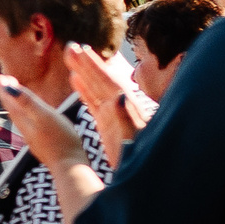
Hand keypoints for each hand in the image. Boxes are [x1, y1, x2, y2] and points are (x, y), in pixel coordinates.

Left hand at [0, 76, 84, 169]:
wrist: (69, 167)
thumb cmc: (60, 140)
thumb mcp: (44, 116)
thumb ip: (27, 101)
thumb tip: (7, 87)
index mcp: (25, 121)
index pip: (10, 102)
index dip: (4, 89)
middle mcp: (26, 130)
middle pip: (13, 110)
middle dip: (7, 96)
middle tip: (3, 82)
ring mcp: (34, 139)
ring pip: (20, 119)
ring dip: (16, 106)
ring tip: (14, 98)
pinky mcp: (43, 145)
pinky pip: (30, 126)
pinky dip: (27, 117)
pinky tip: (33, 118)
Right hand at [63, 44, 153, 170]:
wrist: (153, 176)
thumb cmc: (145, 161)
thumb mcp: (135, 142)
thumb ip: (127, 119)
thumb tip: (118, 96)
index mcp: (127, 110)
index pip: (109, 83)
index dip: (96, 67)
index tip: (82, 52)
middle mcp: (121, 108)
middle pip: (101, 81)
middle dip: (87, 64)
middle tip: (71, 47)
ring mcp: (115, 115)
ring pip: (96, 88)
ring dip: (83, 72)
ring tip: (70, 56)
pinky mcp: (108, 125)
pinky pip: (93, 102)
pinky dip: (84, 89)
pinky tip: (75, 80)